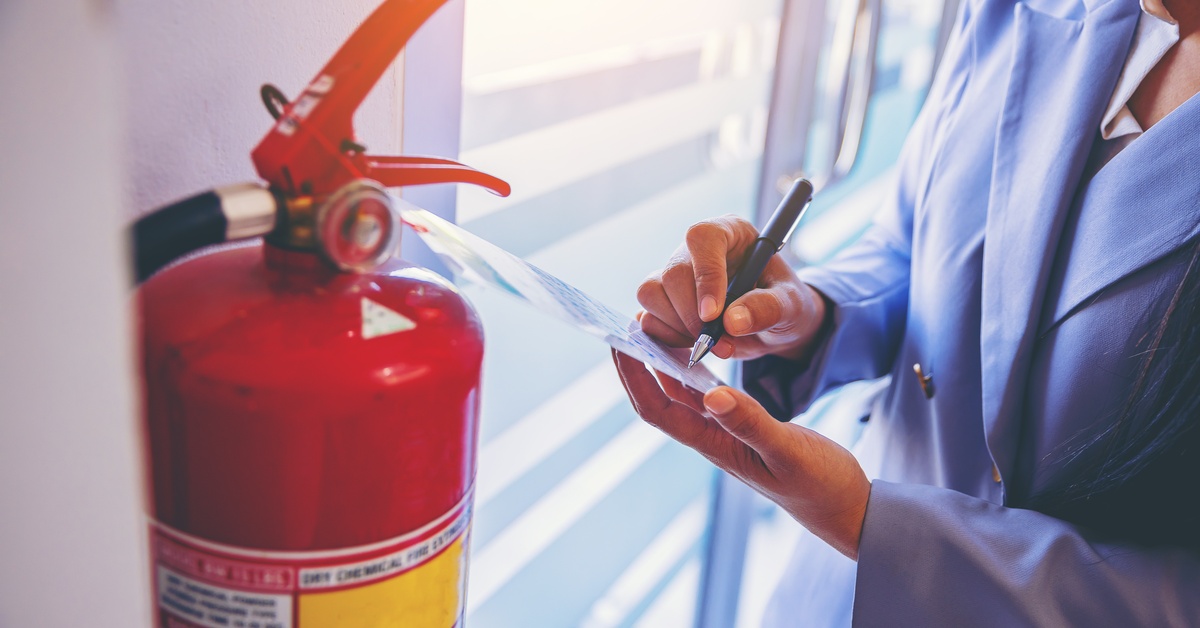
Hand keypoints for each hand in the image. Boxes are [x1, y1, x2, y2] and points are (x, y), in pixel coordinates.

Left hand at [612, 350, 869, 559]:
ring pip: (683, 395)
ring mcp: (727, 434)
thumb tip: (713, 395)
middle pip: (662, 398)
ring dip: (665, 363)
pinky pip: (708, 395)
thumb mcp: (786, 450)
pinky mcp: (744, 428)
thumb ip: (752, 423)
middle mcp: (712, 439)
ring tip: (656, 327)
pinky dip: (696, 371)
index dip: (635, 377)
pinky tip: (696, 350)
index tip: (619, 343)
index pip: (658, 409)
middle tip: (633, 321)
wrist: (842, 505)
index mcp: (714, 445)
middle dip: (642, 363)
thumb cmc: (817, 485)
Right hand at [636, 215, 826, 361]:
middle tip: (720, 343)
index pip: (702, 238)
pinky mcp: (663, 302)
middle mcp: (695, 250)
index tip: (713, 315)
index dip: (705, 276)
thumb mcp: (792, 306)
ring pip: (651, 294)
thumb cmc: (787, 306)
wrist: (775, 327)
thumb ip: (768, 308)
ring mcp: (674, 275)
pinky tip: (694, 343)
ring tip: (711, 344)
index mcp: (729, 233)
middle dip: (692, 316)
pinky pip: (647, 318)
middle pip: (673, 273)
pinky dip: (667, 338)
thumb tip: (731, 321)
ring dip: (677, 327)